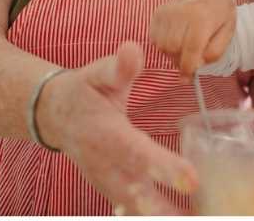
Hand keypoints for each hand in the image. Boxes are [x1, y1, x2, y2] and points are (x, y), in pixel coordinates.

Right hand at [36, 41, 197, 213]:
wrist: (54, 114)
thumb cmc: (82, 91)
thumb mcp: (97, 73)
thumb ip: (118, 66)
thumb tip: (132, 50)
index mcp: (105, 135)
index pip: (138, 154)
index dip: (164, 168)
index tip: (192, 180)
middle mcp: (104, 165)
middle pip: (137, 193)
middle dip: (165, 208)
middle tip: (196, 214)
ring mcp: (105, 182)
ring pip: (135, 207)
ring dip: (164, 215)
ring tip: (199, 218)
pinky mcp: (111, 189)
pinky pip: (134, 208)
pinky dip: (157, 214)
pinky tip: (187, 216)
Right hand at [149, 0, 236, 79]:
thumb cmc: (222, 17)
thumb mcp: (228, 34)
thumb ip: (214, 53)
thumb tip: (195, 68)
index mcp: (202, 16)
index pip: (190, 48)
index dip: (188, 67)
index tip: (187, 79)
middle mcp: (181, 11)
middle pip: (173, 48)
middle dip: (181, 59)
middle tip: (191, 57)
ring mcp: (167, 10)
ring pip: (162, 45)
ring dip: (173, 52)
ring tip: (185, 44)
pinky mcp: (158, 12)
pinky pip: (156, 39)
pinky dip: (165, 44)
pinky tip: (177, 37)